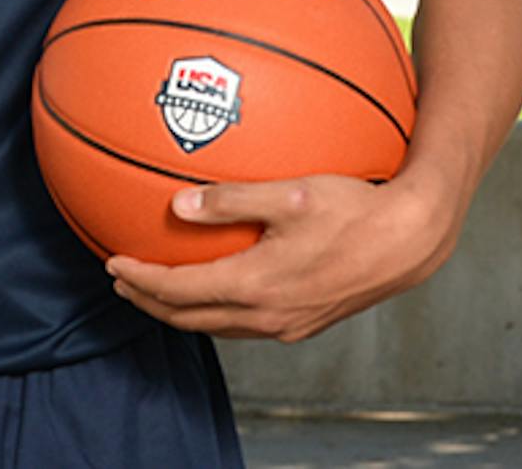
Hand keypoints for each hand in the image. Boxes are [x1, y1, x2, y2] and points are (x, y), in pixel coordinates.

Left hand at [105, 173, 457, 342]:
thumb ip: (230, 199)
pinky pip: (244, 324)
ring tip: (158, 289)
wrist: (410, 243)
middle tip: (122, 282)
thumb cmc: (354, 209)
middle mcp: (267, 315)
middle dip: (150, 302)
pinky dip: (215, 310)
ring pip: (218, 326)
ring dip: (181, 311)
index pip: (178, 291)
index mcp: (256, 286)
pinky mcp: (305, 322)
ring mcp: (288, 324)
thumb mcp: (290, 195)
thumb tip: (177, 204)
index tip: (111, 263)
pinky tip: (216, 288)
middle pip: (190, 319)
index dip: (139, 279)